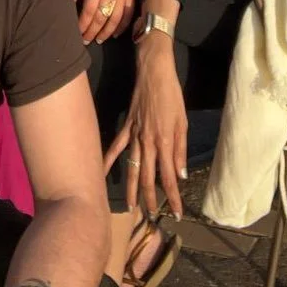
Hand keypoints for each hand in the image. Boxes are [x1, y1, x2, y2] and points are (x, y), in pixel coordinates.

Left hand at [70, 0, 136, 43]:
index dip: (82, 25)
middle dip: (92, 32)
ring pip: (114, 20)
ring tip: (98, 40)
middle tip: (85, 41)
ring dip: (105, 33)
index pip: (88, 11)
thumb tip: (67, 3)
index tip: (77, 34)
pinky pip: (128, 15)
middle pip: (100, 18)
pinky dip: (122, 27)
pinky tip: (115, 34)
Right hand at [104, 33, 186, 217]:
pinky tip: (103, 174)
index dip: (174, 197)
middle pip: (150, 177)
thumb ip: (180, 149)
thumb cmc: (172, 94)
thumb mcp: (183, 121)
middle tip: (154, 216)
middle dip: (153, 198)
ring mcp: (135, 134)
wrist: (154, 70)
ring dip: (133, 187)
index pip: (169, 176)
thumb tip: (181, 174)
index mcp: (164, 141)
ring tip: (134, 207)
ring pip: (133, 166)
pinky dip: (110, 160)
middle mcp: (148, 141)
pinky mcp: (127, 126)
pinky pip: (116, 146)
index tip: (177, 213)